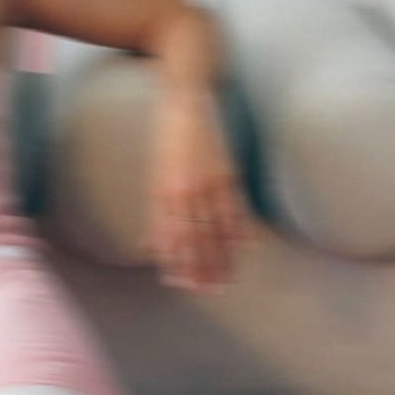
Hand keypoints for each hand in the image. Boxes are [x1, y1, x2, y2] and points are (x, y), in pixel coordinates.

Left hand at [141, 92, 259, 292]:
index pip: (170, 237)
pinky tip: (246, 247)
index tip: (181, 284)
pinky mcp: (226, 170)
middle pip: (194, 238)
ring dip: (222, 257)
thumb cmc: (165, 145)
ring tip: (227, 279)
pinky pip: (235, 205)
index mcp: (163, 193)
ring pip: (216, 228)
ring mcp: (207, 181)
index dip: (176, 262)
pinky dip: (240, 227)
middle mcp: (184, 190)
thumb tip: (149, 247)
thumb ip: (155, 215)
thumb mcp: (154, 179)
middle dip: (201, 268)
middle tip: (208, 291)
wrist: (183, 102)